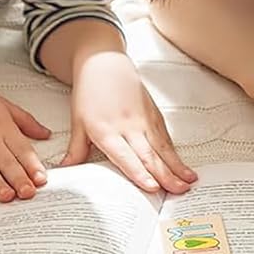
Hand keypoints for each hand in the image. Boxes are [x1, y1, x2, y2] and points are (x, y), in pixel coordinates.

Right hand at [0, 64, 52, 203]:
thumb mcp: (3, 104)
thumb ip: (26, 121)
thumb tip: (46, 134)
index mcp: (1, 123)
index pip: (21, 148)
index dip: (32, 165)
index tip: (41, 179)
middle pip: (5, 161)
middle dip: (19, 179)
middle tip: (29, 194)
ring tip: (9, 197)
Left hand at [62, 49, 197, 194]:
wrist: (104, 62)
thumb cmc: (90, 91)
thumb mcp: (78, 121)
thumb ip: (76, 149)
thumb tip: (64, 170)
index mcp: (106, 130)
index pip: (125, 156)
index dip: (139, 173)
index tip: (152, 187)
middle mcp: (128, 126)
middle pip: (149, 154)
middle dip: (166, 175)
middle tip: (179, 191)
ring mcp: (144, 120)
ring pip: (162, 147)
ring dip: (176, 166)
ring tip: (189, 181)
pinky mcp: (153, 114)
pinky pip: (165, 137)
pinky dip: (175, 153)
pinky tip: (183, 166)